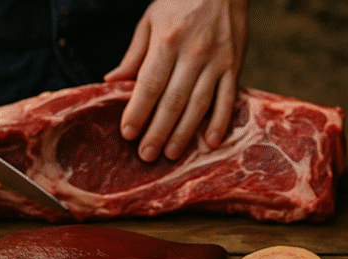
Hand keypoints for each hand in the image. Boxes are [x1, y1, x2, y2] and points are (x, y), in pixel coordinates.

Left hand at [104, 0, 247, 161]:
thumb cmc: (180, 1)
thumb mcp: (150, 20)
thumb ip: (134, 54)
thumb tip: (112, 81)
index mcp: (167, 41)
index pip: (149, 84)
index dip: (138, 111)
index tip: (127, 133)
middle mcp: (192, 53)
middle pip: (172, 101)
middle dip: (158, 131)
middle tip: (146, 155)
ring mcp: (216, 61)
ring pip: (198, 105)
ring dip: (184, 133)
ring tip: (172, 154)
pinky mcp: (234, 65)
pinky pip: (227, 99)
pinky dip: (219, 122)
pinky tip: (210, 141)